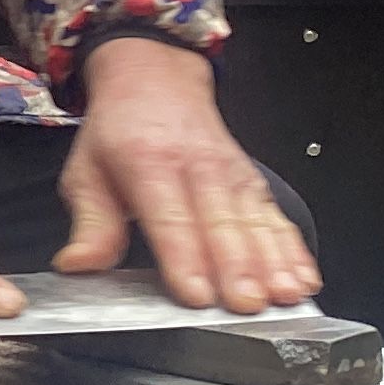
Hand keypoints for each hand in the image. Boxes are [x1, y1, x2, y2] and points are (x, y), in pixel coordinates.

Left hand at [54, 36, 317, 313]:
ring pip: (255, 221)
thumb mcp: (86, 172)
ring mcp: (230, 173)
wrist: (154, 79)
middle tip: (247, 304)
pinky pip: (275, 216)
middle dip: (237, 268)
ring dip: (273, 262)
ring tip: (284, 296)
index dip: (185, 258)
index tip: (196, 294)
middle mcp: (196, 167)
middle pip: (220, 224)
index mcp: (147, 164)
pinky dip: (293, 247)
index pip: (169, 219)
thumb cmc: (119, 133)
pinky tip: (305, 277)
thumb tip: (78, 266)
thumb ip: (90, 225)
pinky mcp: (253, 181)